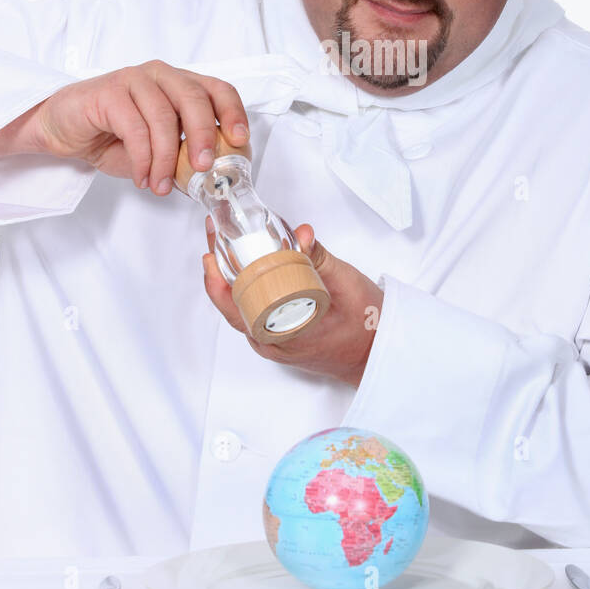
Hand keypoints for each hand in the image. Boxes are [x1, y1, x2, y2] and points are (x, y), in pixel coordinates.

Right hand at [29, 60, 249, 195]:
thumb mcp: (156, 151)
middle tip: (203, 168)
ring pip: (164, 116)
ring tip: (162, 185)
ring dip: (166, 158)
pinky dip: (142, 158)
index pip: (217, 89)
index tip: (240, 140)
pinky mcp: (109, 91)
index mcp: (180, 84)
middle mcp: (161, 75)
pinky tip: (142, 177)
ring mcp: (135, 79)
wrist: (63, 130)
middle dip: (203, 136)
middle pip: (195, 98)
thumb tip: (211, 183)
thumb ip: (183, 159)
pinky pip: (135, 127)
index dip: (232, 112)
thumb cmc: (113, 137)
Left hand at [202, 220, 383, 387]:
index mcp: (282, 335)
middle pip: (232, 304)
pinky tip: (250, 267)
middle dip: (220, 269)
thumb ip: (320, 259)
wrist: (378, 354)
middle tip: (217, 237)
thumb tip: (301, 234)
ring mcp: (274, 343)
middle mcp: (271, 343)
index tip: (211, 254)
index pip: (235, 308)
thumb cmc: (367, 328)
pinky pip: (254, 312)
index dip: (217, 280)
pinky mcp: (280, 337)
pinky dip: (248, 288)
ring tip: (229, 245)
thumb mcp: (346, 286)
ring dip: (233, 277)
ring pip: (242, 308)